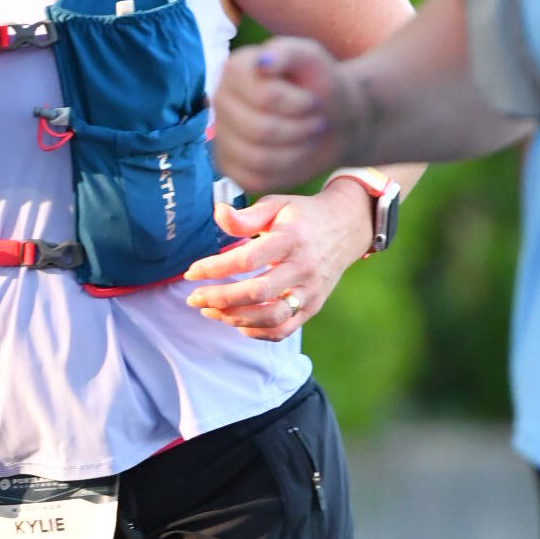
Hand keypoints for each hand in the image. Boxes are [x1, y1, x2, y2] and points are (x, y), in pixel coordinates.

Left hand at [181, 182, 375, 338]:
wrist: (347, 227)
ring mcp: (310, 290)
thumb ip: (246, 216)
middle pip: (257, 292)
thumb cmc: (303, 216)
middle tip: (194, 298)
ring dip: (235, 318)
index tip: (192, 272)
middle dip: (220, 298)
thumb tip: (217, 214)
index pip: (247, 259)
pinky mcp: (313, 306)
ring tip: (211, 310)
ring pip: (271, 317)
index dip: (215, 268)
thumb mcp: (276, 206)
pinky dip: (257, 332)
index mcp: (290, 239)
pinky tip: (237, 322)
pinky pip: (284, 330)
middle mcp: (302, 267)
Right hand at [210, 34, 365, 195]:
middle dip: (299, 129)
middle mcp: (220, 100)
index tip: (311, 99)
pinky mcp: (228, 166)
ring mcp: (221, 135)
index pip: (265, 98)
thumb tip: (263, 62)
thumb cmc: (318, 84)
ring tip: (307, 136)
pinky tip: (294, 154)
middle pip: (260, 130)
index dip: (297, 104)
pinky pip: (254, 179)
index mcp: (234, 70)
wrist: (330, 119)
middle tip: (316, 121)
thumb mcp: (312, 59)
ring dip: (295, 151)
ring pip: (257, 157)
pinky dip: (283, 171)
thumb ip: (288, 52)